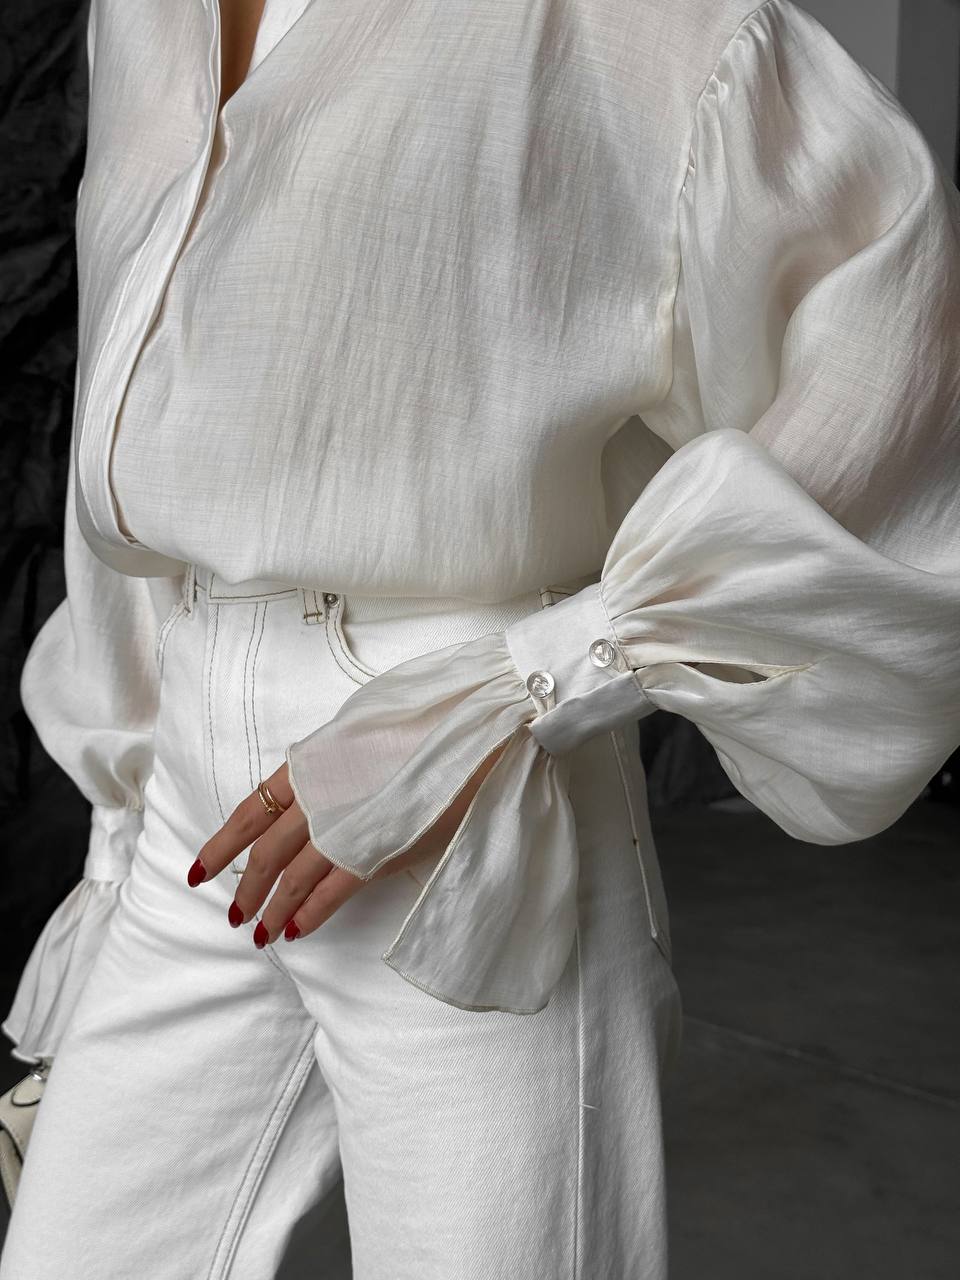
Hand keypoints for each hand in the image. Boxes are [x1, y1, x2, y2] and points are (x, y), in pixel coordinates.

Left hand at [187, 739, 508, 945]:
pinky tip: (297, 929)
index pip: (250, 811)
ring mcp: (344, 826)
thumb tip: (315, 776)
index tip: (199, 869)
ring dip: (273, 909)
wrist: (467, 729)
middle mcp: (317, 798)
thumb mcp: (358, 728)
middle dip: (246, 887)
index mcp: (308, 765)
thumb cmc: (420, 719)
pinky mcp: (376, 850)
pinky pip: (333, 891)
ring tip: (260, 933)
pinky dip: (312, 913)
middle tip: (233, 914)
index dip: (222, 845)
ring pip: (293, 878)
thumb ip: (331, 759)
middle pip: (266, 853)